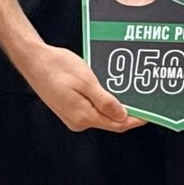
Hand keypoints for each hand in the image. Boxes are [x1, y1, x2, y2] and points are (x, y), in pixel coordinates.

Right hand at [16, 42, 145, 132]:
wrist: (33, 60)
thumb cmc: (56, 66)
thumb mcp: (86, 81)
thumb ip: (105, 101)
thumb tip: (122, 116)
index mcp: (83, 116)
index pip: (117, 124)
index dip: (136, 120)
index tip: (151, 114)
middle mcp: (78, 121)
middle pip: (110, 121)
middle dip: (128, 113)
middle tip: (143, 100)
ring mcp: (72, 116)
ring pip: (101, 115)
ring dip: (115, 106)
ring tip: (128, 92)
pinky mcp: (69, 109)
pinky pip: (92, 109)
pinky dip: (103, 102)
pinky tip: (108, 91)